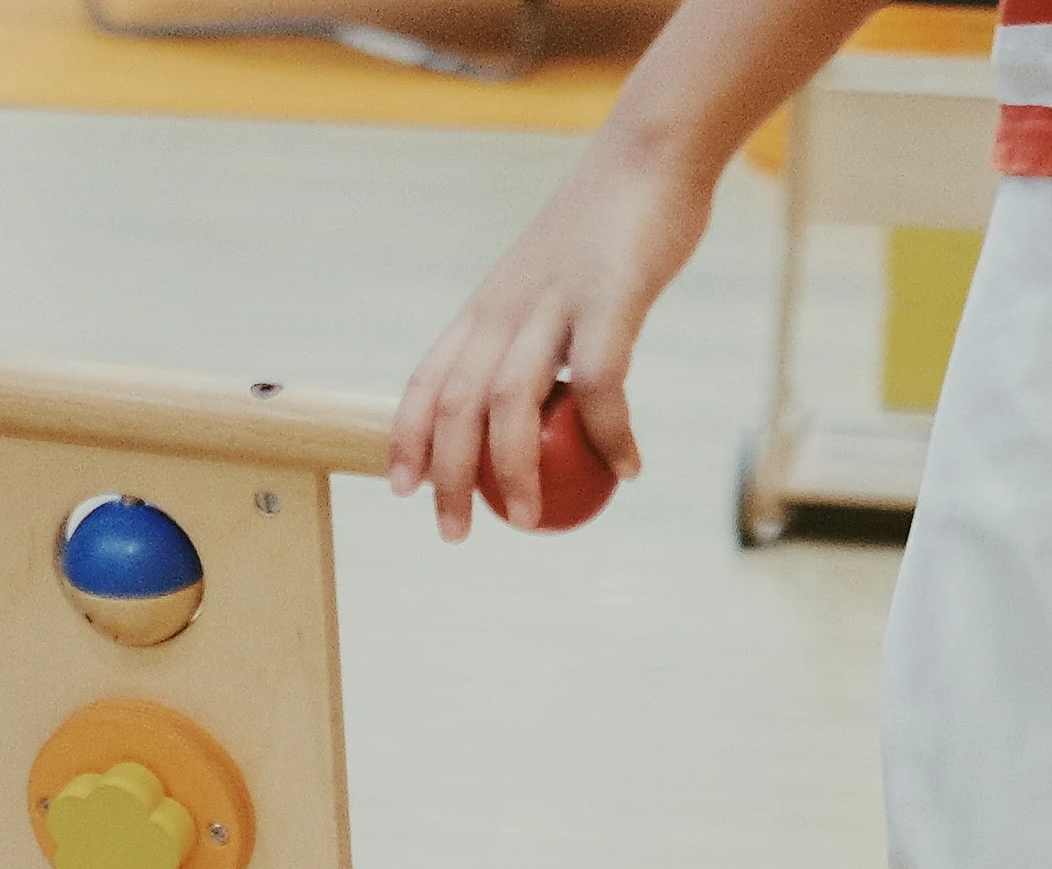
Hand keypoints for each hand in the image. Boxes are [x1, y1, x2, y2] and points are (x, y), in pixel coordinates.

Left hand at [387, 150, 708, 540]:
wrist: (650, 153)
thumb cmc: (606, 225)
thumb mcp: (553, 282)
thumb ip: (539, 336)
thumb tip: (546, 403)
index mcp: (486, 306)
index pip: (428, 378)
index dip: (407, 437)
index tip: (401, 488)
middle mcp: (506, 307)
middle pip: (457, 403)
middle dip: (447, 476)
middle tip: (454, 533)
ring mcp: (554, 302)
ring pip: (511, 402)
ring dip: (515, 471)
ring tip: (531, 521)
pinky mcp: (608, 298)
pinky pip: (601, 385)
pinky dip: (608, 434)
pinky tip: (626, 467)